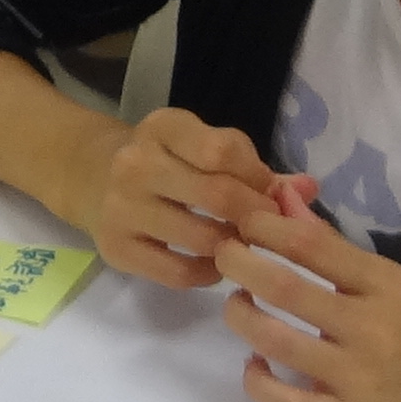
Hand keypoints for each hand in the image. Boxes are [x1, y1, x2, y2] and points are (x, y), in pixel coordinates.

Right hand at [80, 108, 294, 289]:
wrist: (91, 179)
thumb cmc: (166, 162)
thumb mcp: (202, 147)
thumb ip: (255, 168)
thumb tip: (309, 189)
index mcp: (163, 128)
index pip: (224, 151)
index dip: (259, 178)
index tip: (268, 194)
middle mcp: (135, 163)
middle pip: (217, 195)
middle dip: (254, 217)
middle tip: (265, 229)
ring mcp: (121, 207)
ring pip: (202, 238)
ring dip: (234, 248)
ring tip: (241, 245)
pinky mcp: (115, 248)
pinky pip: (179, 273)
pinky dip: (207, 274)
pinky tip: (212, 263)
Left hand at [210, 200, 400, 401]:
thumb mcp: (398, 289)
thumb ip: (335, 248)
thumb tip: (284, 198)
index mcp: (388, 287)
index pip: (311, 244)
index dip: (263, 227)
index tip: (243, 223)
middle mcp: (371, 328)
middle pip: (282, 287)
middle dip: (238, 263)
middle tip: (223, 256)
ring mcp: (358, 378)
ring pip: (273, 340)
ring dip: (240, 317)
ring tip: (238, 305)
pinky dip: (255, 379)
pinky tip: (254, 364)